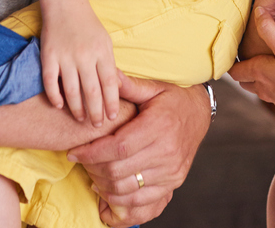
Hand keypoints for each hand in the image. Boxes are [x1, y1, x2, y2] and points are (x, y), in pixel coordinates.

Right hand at [41, 7, 120, 126]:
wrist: (65, 5)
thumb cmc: (88, 26)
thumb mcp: (105, 42)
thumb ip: (109, 65)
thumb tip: (116, 90)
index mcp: (102, 52)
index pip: (110, 84)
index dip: (112, 102)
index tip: (112, 117)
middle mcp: (85, 55)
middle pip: (91, 91)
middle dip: (96, 112)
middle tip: (97, 125)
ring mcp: (65, 56)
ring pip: (71, 90)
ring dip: (76, 108)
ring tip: (80, 119)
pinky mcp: (48, 56)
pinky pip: (50, 81)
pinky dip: (54, 96)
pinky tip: (59, 106)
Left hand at [67, 75, 209, 226]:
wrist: (200, 114)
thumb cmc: (173, 99)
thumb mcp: (153, 88)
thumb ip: (129, 86)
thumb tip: (108, 74)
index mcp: (159, 126)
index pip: (118, 147)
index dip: (92, 153)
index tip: (74, 153)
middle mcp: (167, 151)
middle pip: (119, 170)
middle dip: (92, 168)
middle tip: (80, 161)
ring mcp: (171, 170)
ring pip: (126, 188)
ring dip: (102, 184)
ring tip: (90, 173)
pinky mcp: (173, 181)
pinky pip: (140, 200)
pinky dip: (119, 198)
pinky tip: (107, 188)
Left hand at [231, 3, 274, 127]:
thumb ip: (270, 30)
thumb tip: (257, 13)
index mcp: (260, 73)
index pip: (235, 70)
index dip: (230, 62)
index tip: (230, 54)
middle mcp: (265, 89)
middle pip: (245, 81)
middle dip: (244, 71)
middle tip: (246, 58)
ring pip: (261, 89)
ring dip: (260, 79)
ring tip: (267, 67)